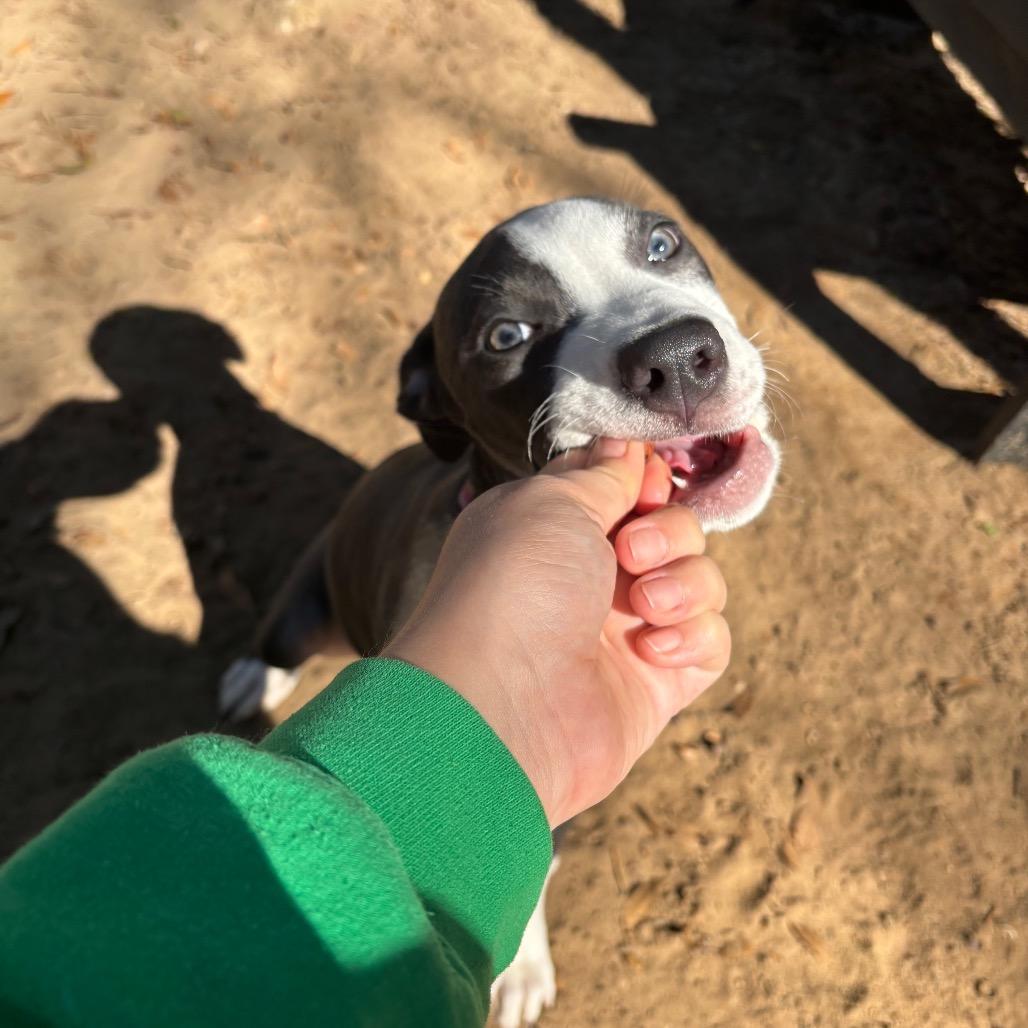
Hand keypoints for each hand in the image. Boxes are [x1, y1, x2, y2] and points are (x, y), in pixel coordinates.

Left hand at [384, 439, 729, 825]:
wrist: (503, 704)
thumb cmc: (513, 588)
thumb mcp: (552, 504)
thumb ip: (600, 476)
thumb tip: (625, 446)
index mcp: (556, 528)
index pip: (623, 488)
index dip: (644, 479)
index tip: (643, 482)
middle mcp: (592, 577)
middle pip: (672, 529)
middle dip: (667, 530)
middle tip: (629, 552)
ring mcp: (626, 630)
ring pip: (700, 581)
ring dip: (684, 582)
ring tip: (644, 605)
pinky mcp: (657, 682)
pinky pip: (710, 642)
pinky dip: (694, 636)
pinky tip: (653, 649)